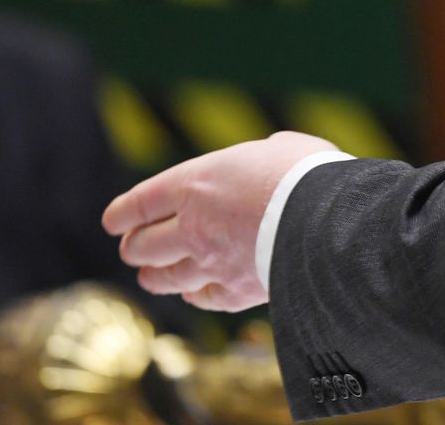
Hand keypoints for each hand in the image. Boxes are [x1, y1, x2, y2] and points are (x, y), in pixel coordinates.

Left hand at [103, 131, 338, 311]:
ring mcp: (211, 263)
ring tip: (151, 276)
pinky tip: (193, 292)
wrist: (331, 225)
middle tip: (135, 246)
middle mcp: (193, 227)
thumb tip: (264, 164)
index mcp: (195, 184)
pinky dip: (194, 294)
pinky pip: (202, 298)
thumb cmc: (309, 175)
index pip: (141, 203)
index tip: (113, 221)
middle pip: (143, 246)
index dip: (122, 213)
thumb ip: (257, 160)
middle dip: (135, 246)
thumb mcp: (280, 147)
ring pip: (164, 278)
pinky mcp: (236, 292)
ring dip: (154, 276)